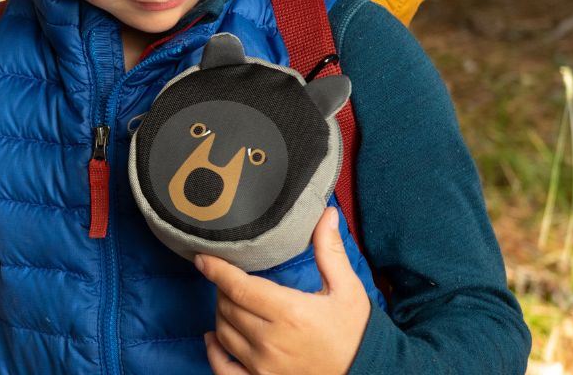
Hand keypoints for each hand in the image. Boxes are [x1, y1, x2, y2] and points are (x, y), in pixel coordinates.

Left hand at [196, 207, 370, 374]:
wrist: (370, 373)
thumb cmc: (356, 332)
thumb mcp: (347, 289)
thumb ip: (330, 251)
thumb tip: (326, 214)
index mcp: (290, 313)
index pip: (239, 286)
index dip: (216, 270)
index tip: (202, 258)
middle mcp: (271, 341)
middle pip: (227, 307)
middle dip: (224, 289)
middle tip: (233, 280)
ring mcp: (263, 366)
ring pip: (223, 332)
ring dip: (221, 314)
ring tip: (232, 302)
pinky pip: (223, 367)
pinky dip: (213, 351)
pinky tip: (214, 337)